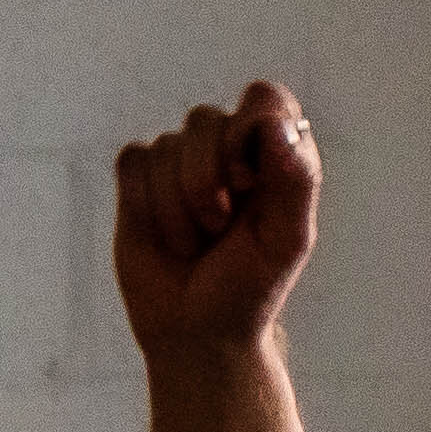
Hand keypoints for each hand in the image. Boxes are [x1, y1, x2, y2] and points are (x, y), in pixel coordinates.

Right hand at [111, 80, 321, 355]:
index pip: (263, 98)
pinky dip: (146, 204)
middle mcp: (224, 147)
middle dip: (207, 182)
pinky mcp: (138, 180)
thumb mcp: (288, 239)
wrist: (197, 333)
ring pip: (166, 147)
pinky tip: (163, 234)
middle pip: (204, 119)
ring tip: (195, 243)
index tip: (249, 182)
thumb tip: (276, 126)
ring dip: (179, 209)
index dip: (249, 131)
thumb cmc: (250, 287)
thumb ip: (296, 179)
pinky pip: (133, 161)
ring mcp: (178, 161)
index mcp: (271, 152)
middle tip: (221, 228)